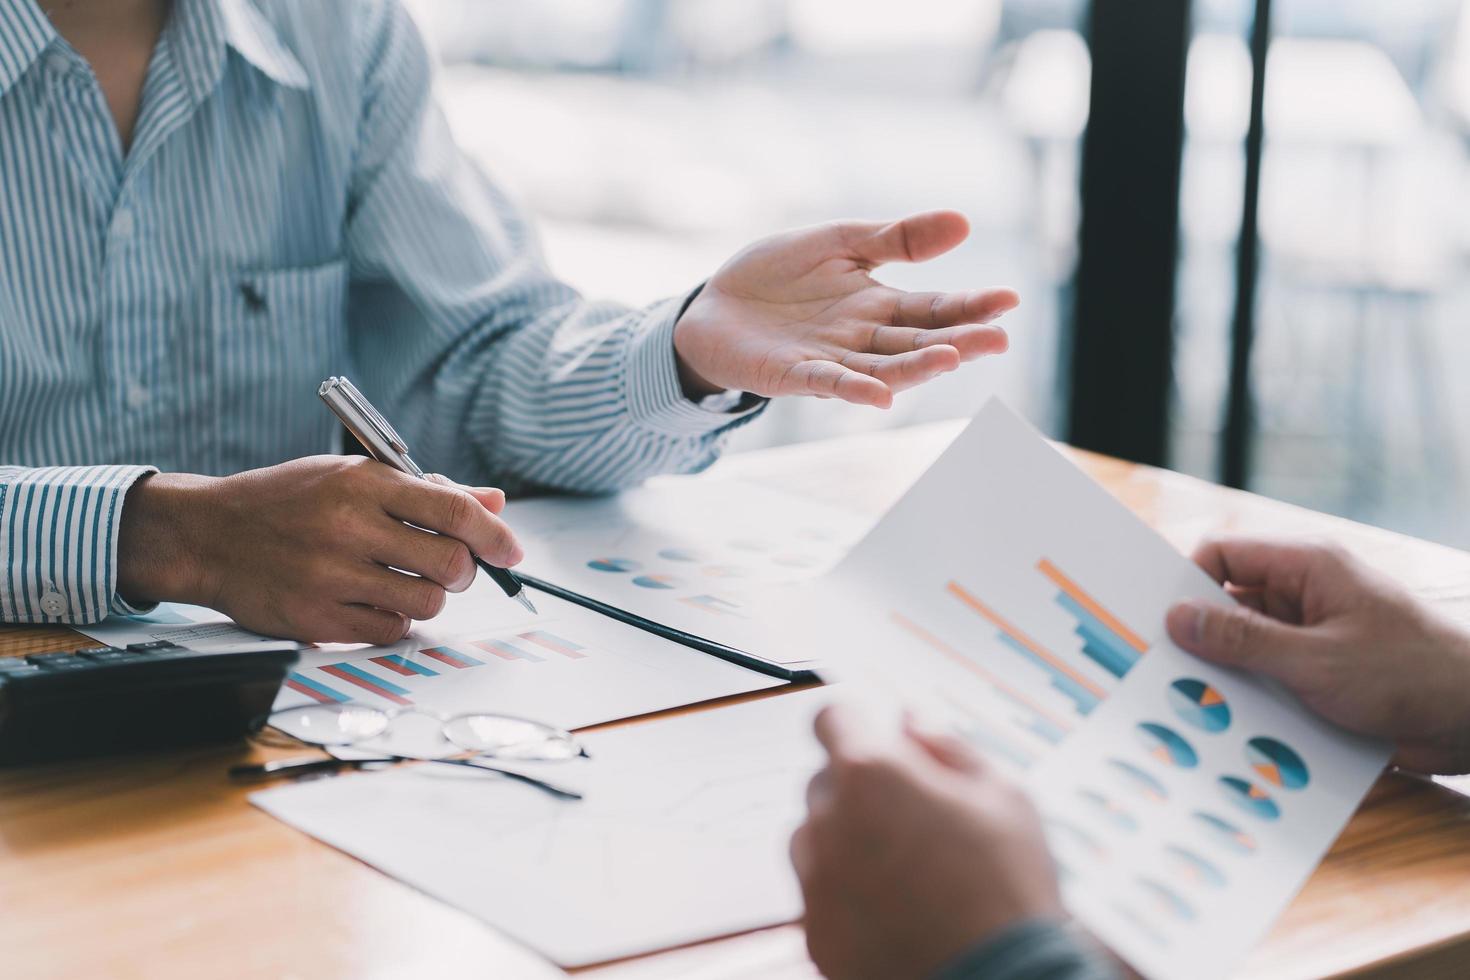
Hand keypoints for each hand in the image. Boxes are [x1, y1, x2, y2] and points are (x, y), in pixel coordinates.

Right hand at [116, 456, 521, 643]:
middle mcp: (349, 528)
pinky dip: (395, 620)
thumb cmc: (290, 501)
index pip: (455, 511)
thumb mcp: (355, 475)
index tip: (511, 550)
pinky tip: (374, 601)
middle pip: (451, 563)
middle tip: (448, 566)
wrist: (208, 534)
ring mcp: (331, 576)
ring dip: (429, 597)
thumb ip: (427, 491)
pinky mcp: (317, 619)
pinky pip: (391, 631)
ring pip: (427, 602)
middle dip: (463, 570)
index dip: (495, 535)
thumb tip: (493, 503)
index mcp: (365, 483)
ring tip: (404, 582)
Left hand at [674, 211, 1016, 407]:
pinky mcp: (791, 376)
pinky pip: (827, 384)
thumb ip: (897, 238)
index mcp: (878, 306)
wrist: (712, 305)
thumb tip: (964, 221)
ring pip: (882, 369)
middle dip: (959, 341)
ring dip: (916, 367)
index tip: (1009, 301)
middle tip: (999, 338)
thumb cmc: (778, 275)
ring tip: (953, 358)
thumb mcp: (840, 242)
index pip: (934, 308)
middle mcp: (862, 339)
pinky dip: (853, 392)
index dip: (971, 306)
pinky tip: (879, 397)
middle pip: (918, 342)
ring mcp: (830, 361)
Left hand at [790, 704, 1062, 979]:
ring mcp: (816, 880)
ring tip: (908, 868)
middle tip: (915, 817)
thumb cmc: (1007, 893)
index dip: (858, 726)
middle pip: (825, 780)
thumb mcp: (1004, 797)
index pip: (832, 718)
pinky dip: (846, 891)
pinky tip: (895, 906)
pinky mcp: (814, 931)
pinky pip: (819, 891)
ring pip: (815, 836)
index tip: (878, 741)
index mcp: (872, 773)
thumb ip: (949, 747)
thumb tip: (911, 721)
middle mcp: (829, 820)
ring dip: (847, 838)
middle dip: (862, 787)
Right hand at [1166, 537, 1469, 774]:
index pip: (1223, 554)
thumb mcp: (1316, 661)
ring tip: (1201, 703)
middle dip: (1203, 635)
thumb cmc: (1412, 674)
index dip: (1186, 583)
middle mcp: (1308, 590)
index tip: (1157, 623)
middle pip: (1230, 600)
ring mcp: (1316, 630)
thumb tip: (1178, 618)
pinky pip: (1272, 672)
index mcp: (1307, 565)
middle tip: (1164, 669)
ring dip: (1231, 673)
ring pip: (1248, 642)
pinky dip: (1256, 694)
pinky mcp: (1324, 668)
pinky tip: (1239, 722)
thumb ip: (1243, 640)